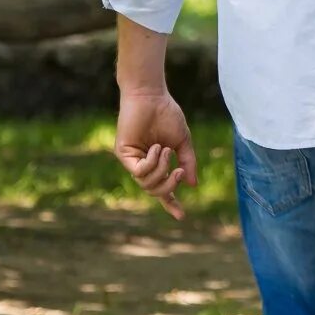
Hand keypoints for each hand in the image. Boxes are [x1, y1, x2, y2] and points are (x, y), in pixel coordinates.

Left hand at [115, 88, 197, 220]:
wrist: (152, 97)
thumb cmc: (167, 115)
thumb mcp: (182, 142)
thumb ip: (187, 162)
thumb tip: (191, 184)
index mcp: (157, 163)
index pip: (162, 189)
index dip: (171, 203)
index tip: (181, 217)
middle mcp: (143, 165)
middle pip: (155, 190)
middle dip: (169, 186)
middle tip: (179, 172)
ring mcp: (132, 160)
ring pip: (146, 183)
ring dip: (161, 170)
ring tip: (165, 150)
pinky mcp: (124, 154)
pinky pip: (138, 172)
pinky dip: (151, 163)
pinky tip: (157, 148)